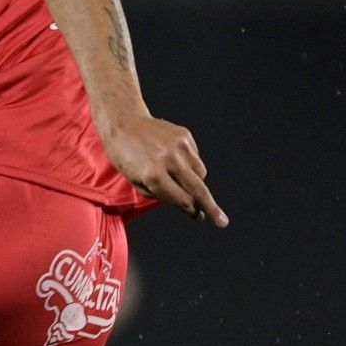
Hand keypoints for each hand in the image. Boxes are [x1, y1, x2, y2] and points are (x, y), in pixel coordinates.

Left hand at [100, 114, 227, 225]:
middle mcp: (168, 160)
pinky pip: (195, 158)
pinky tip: (173, 158)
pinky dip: (189, 164)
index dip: (191, 211)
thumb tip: (189, 205)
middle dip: (210, 208)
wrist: (123, 123)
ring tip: (178, 176)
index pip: (181, 199)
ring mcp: (178, 146)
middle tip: (222, 222)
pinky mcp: (184, 135)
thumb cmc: (125, 157)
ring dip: (196, 182)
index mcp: (153, 175)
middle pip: (198, 189)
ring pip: (200, 174)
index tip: (200, 218)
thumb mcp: (135, 180)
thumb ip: (160, 194)